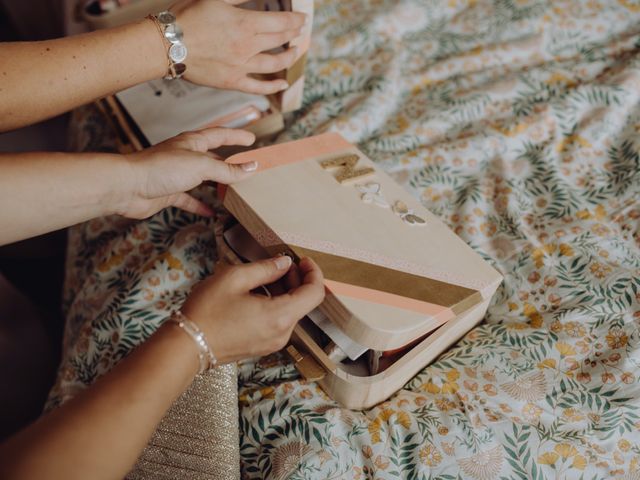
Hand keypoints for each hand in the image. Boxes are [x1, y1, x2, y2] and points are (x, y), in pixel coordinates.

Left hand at [117, 128, 256, 218]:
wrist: (128, 186)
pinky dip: (201, 205)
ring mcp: (177, 175)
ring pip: (203, 180)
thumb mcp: (201, 166)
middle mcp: (186, 156)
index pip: (220, 135)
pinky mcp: (170, 192)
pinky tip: (212, 213)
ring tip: (235, 192)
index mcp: (193, 143)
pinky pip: (190, 199)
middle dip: (230, 163)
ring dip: (218, 185)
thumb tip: (251, 168)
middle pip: (213, 159)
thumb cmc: (160, 168)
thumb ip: (227, 169)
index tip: (252, 138)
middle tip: (248, 169)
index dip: (237, 136)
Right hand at [173, 0, 305, 93]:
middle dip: (293, 34)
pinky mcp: (232, 81)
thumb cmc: (187, 18)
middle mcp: (247, 47)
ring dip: (288, 58)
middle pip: (279, 41)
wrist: (167, 45)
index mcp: (245, 24)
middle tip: (299, 31)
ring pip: (274, 64)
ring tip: (295, 52)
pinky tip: (283, 84)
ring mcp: (241, 66)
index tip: (302, 19)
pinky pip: (257, 87)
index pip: (281, 23)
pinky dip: (272, 86)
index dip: (295, 21)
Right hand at [181, 256, 324, 363]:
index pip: (314, 294)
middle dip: (296, 280)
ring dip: (284, 291)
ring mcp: (272, 343)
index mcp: (280, 316)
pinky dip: (275, 304)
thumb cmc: (207, 311)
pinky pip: (277, 322)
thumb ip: (265, 268)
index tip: (302, 260)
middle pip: (303, 302)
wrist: (186, 346)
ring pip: (290, 312)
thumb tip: (285, 263)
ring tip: (264, 276)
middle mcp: (281, 333)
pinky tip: (256, 293)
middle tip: (280, 263)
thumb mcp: (235, 278)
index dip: (313, 273)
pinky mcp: (262, 346)